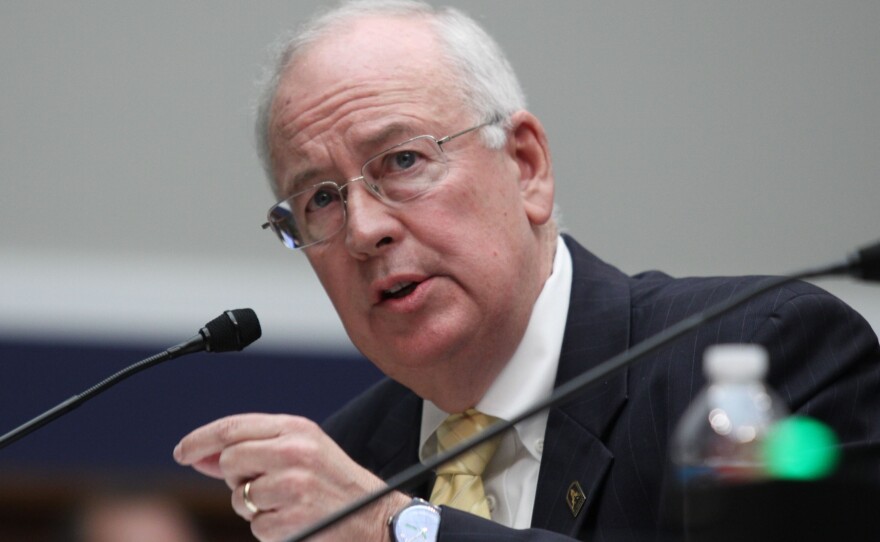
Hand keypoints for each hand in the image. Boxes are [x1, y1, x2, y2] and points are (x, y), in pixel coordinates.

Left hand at [173, 413, 409, 541]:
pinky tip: (294, 520)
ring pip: (239, 497)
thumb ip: (253, 447)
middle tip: (262, 483)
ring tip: (286, 503)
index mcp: (296, 428)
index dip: (200, 439)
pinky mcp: (291, 518)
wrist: (375, 515)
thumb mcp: (301, 449)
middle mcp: (294, 451)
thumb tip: (198, 456)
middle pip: (230, 460)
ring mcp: (293, 485)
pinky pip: (255, 526)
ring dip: (253, 506)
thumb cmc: (333, 481)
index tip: (182, 452)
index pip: (233, 427)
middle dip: (235, 477)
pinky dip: (269, 528)